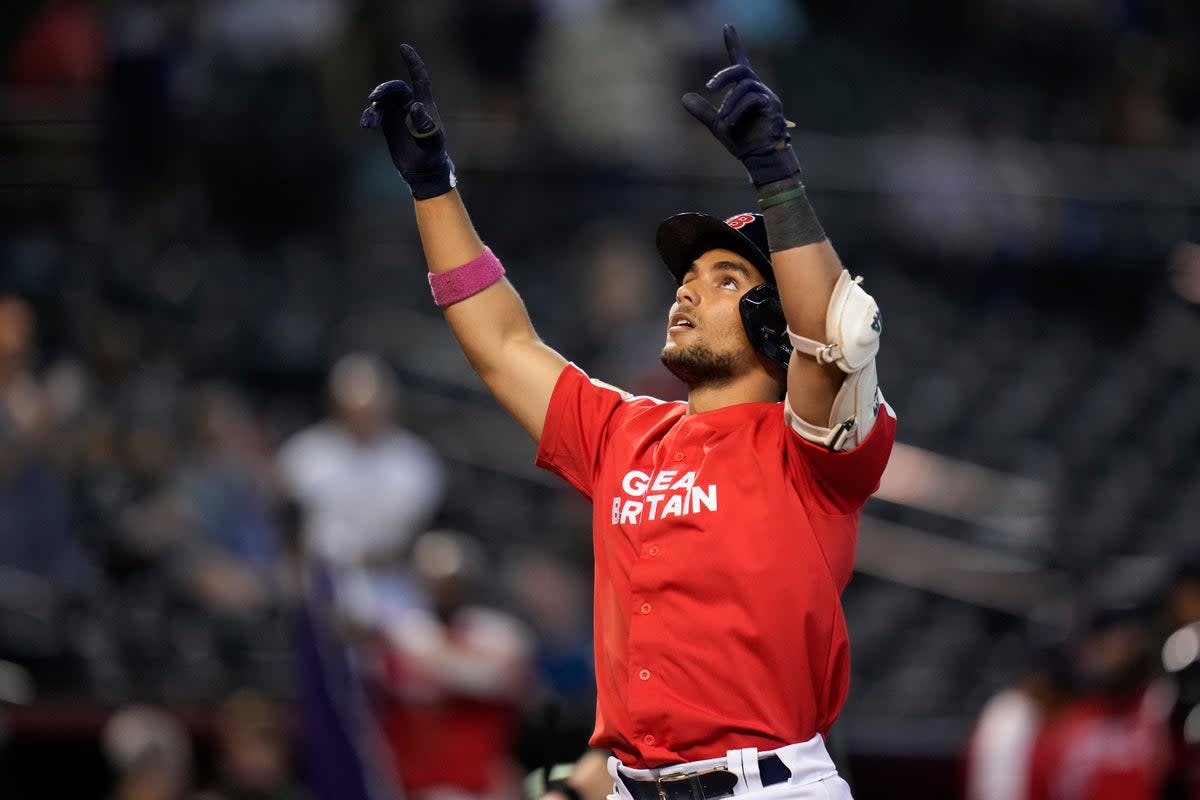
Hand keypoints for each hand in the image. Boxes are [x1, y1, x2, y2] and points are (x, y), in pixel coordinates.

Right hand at [360, 44, 456, 198]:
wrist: (422, 170)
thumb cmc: (432, 154)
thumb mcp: (433, 142)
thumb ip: (426, 125)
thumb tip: (415, 106)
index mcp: (425, 104)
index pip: (419, 78)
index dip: (412, 62)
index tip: (403, 46)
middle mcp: (409, 104)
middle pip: (394, 88)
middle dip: (383, 90)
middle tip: (373, 98)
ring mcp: (397, 112)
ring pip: (381, 101)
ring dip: (373, 109)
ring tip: (369, 123)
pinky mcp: (387, 122)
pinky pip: (375, 113)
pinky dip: (369, 117)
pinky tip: (366, 125)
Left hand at [682, 25, 799, 185]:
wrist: (759, 159)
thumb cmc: (742, 141)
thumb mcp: (718, 125)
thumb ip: (703, 111)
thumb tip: (683, 97)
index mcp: (744, 89)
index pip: (739, 61)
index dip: (733, 43)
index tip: (727, 26)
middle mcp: (757, 88)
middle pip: (741, 69)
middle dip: (723, 76)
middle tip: (708, 88)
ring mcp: (767, 96)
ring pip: (745, 87)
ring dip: (729, 102)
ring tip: (723, 120)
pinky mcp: (774, 107)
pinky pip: (753, 99)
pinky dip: (738, 111)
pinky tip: (732, 124)